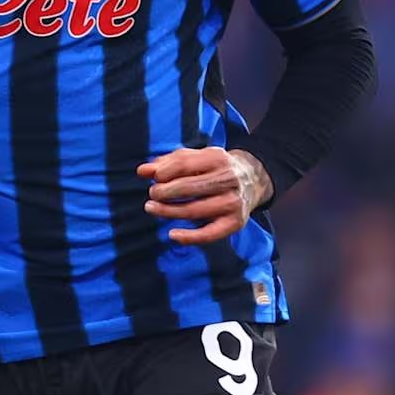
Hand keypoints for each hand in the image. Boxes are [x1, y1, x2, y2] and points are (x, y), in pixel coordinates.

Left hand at [137, 148, 271, 244]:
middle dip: (164, 192)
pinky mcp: (235, 222)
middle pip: (189, 187)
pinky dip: (189, 237)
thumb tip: (142, 171)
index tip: (153, 178)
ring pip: (195, 211)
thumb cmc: (214, 168)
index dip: (164, 172)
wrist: (253, 179)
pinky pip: (209, 234)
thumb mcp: (196, 158)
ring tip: (152, 208)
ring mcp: (233, 202)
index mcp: (218, 157)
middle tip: (152, 195)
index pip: (184, 164)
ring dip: (168, 212)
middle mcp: (229, 179)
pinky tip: (172, 234)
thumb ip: (168, 163)